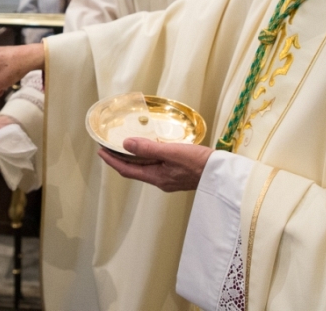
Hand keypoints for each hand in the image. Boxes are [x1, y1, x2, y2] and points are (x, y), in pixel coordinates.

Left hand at [98, 138, 212, 191]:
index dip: (111, 161)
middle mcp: (160, 180)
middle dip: (119, 159)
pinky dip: (146, 156)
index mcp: (156, 178)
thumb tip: (125, 144)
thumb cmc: (200, 164)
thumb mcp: (172, 152)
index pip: (127, 170)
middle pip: (133, 170)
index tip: (100, 151)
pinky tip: (149, 148)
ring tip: (124, 145)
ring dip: (132, 158)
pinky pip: (156, 165)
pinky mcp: (178, 173)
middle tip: (108, 146)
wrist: (225, 175)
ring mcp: (170, 178)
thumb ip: (149, 148)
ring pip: (144, 167)